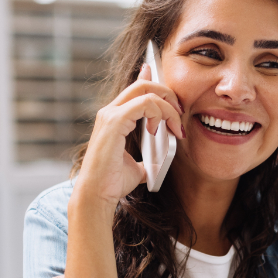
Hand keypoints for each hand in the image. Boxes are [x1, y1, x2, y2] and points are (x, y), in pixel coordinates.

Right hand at [73, 64, 184, 206]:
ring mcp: (110, 115)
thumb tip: (157, 164)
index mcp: (114, 118)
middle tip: (179, 113)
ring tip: (175, 127)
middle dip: (167, 94)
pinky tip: (157, 131)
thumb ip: (146, 161)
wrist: (98, 195)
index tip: (173, 98)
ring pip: (146, 91)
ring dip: (168, 107)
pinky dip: (158, 113)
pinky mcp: (114, 121)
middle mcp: (110, 112)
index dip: (153, 82)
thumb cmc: (112, 183)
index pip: (135, 89)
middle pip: (143, 85)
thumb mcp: (136, 168)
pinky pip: (144, 104)